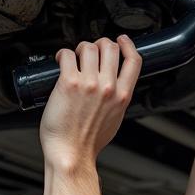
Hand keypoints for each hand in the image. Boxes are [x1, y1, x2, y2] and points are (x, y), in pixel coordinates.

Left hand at [39, 35, 141, 167]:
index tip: (121, 40)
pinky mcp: (69, 83)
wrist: (72, 154)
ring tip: (74, 58)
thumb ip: (117, 100)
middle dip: (99, 44)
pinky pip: (67, 55)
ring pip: (89, 47)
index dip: (127, 45)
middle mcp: (108, 88)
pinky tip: (61, 61)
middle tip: (90, 51)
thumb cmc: (89, 142)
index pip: (134, 61)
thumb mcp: (115, 119)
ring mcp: (89, 84)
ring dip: (80, 48)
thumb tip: (113, 87)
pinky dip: (63, 54)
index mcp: (123, 96)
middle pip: (110, 47)